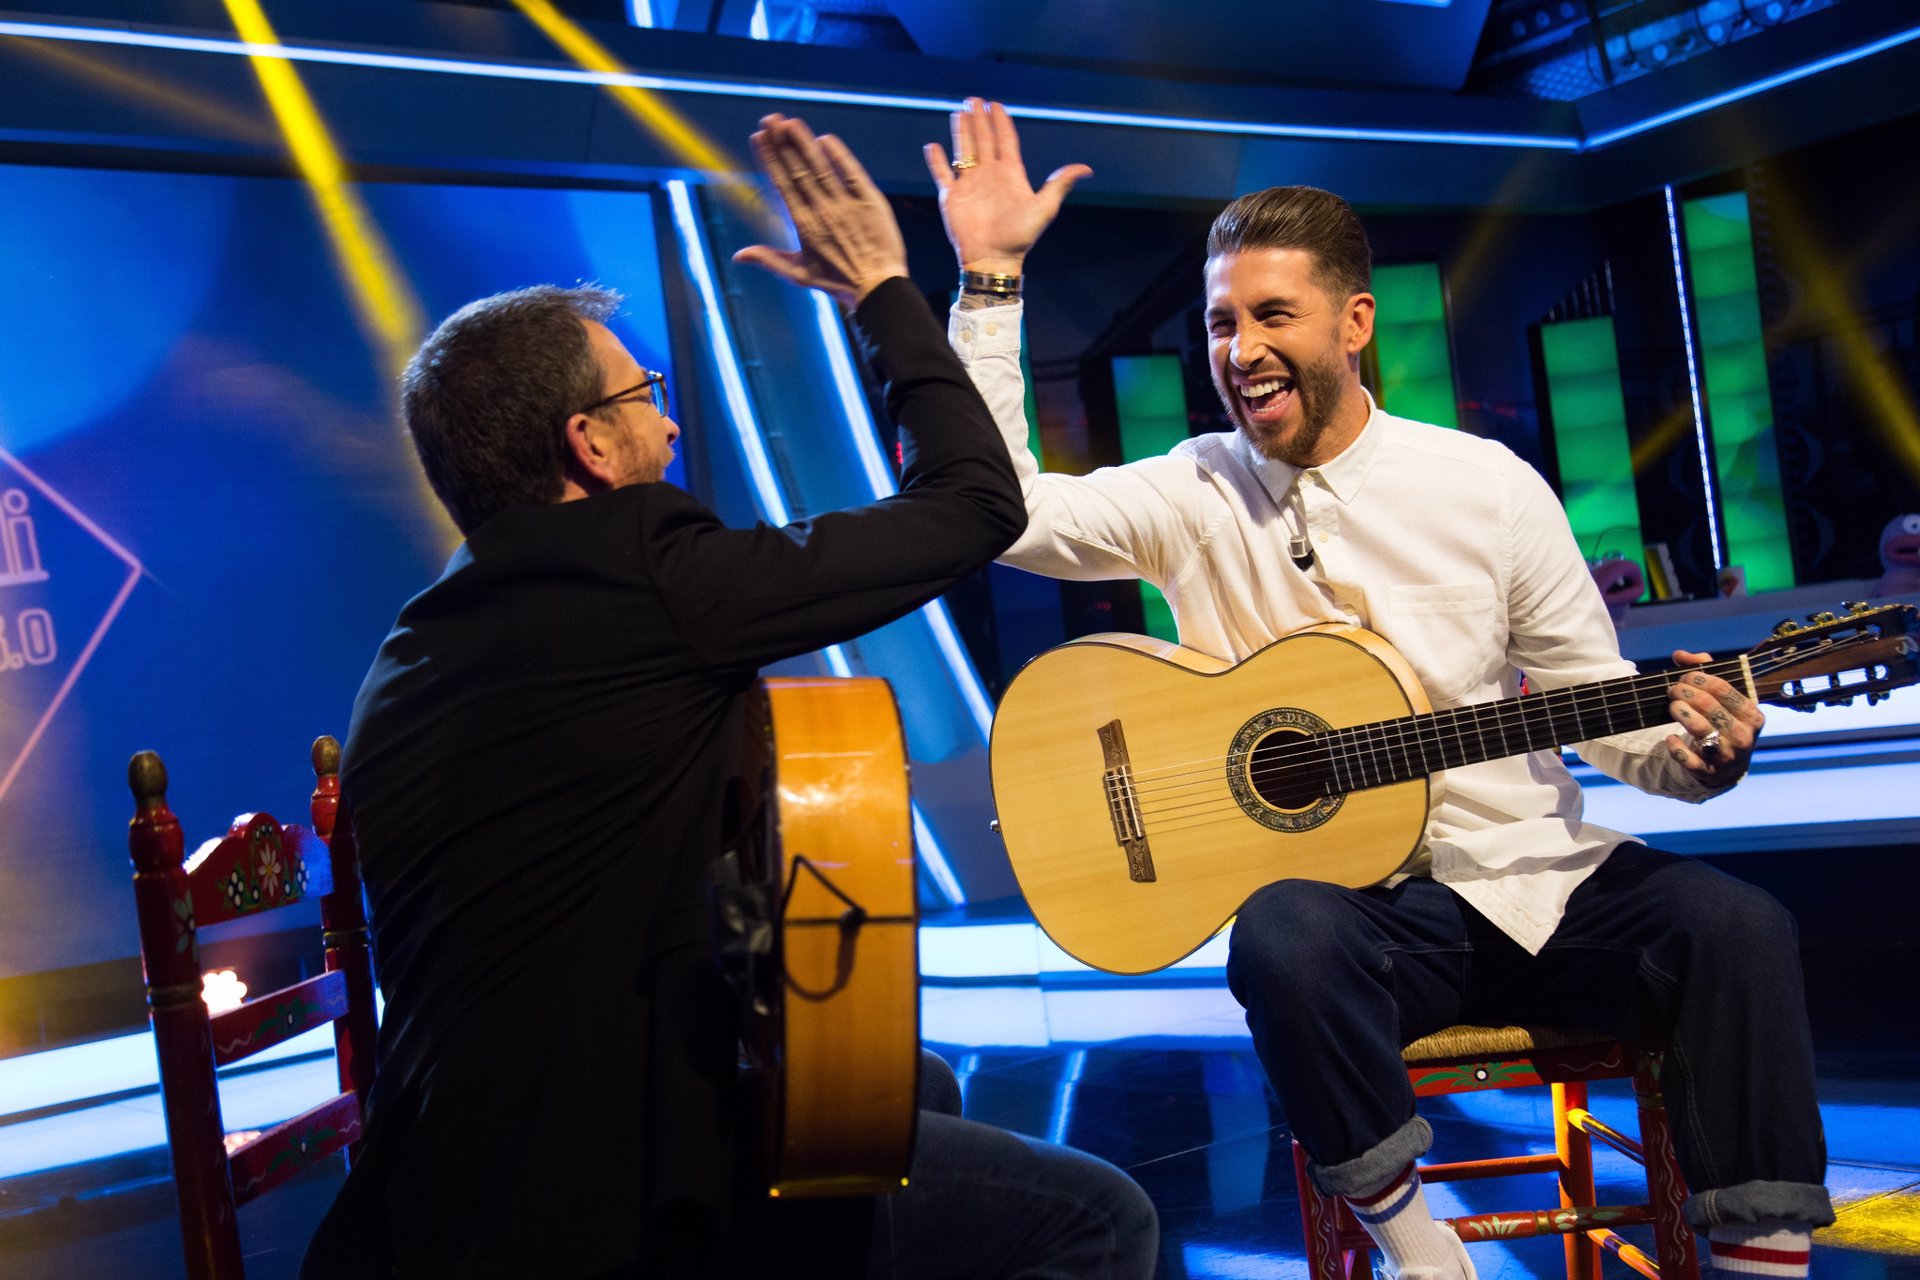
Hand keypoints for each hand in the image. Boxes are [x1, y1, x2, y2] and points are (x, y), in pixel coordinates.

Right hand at [733, 114, 908, 306]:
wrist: (879, 289)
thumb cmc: (838, 283)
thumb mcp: (799, 275)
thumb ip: (768, 260)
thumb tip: (738, 256)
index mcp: (803, 226)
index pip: (782, 184)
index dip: (770, 158)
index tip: (759, 137)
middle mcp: (823, 211)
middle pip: (798, 170)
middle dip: (782, 142)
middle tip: (770, 118)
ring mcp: (847, 205)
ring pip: (821, 167)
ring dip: (805, 143)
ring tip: (791, 122)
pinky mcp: (871, 202)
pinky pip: (852, 173)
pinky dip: (839, 156)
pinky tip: (825, 139)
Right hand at [924, 98, 1090, 274]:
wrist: (994, 259)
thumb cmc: (1020, 237)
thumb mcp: (1045, 208)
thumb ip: (1060, 184)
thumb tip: (1087, 169)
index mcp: (1010, 174)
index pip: (1005, 140)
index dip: (1001, 122)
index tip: (996, 105)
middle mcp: (989, 175)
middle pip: (984, 139)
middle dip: (979, 119)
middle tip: (974, 99)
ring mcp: (970, 184)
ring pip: (964, 150)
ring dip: (962, 131)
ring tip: (959, 112)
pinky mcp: (952, 197)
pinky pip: (942, 173)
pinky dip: (937, 160)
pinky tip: (933, 146)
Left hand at [1664, 649, 1764, 784]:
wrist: (1727, 767)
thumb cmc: (1724, 723)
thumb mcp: (1724, 698)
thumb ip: (1704, 671)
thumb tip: (1680, 655)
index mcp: (1753, 715)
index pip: (1723, 688)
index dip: (1699, 678)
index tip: (1684, 677)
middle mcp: (1744, 736)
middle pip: (1709, 705)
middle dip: (1685, 693)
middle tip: (1673, 690)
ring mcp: (1728, 756)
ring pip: (1700, 729)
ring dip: (1680, 713)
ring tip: (1672, 706)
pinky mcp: (1709, 773)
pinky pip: (1688, 759)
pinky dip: (1676, 748)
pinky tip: (1670, 739)